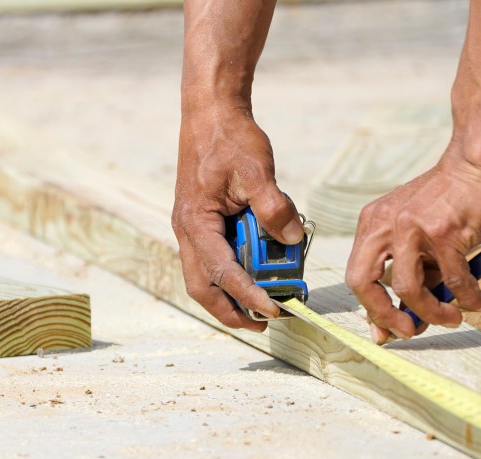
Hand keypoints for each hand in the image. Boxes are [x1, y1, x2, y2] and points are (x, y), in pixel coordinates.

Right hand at [173, 106, 304, 331]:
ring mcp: (194, 228)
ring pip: (205, 277)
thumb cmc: (230, 138)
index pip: (221, 271)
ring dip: (231, 296)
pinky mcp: (204, 222)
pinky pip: (215, 258)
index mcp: (195, 222)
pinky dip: (234, 273)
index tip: (273, 310)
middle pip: (202, 288)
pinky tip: (258, 272)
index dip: (247, 295)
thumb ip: (273, 207)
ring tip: (263, 306)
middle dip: (230, 311)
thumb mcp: (256, 171)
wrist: (211, 112)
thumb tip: (291, 239)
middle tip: (263, 323)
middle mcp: (188, 231)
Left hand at [345, 155, 480, 343]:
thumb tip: (407, 319)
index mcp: (373, 224)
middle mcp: (385, 224)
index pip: (357, 276)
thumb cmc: (452, 201)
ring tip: (452, 318)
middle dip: (383, 316)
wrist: (479, 163)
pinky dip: (469, 298)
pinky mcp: (443, 231)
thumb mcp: (418, 233)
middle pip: (364, 283)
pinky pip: (454, 280)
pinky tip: (480, 302)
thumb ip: (412, 270)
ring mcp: (412, 226)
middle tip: (409, 331)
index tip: (388, 331)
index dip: (370, 309)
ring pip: (409, 289)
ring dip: (432, 313)